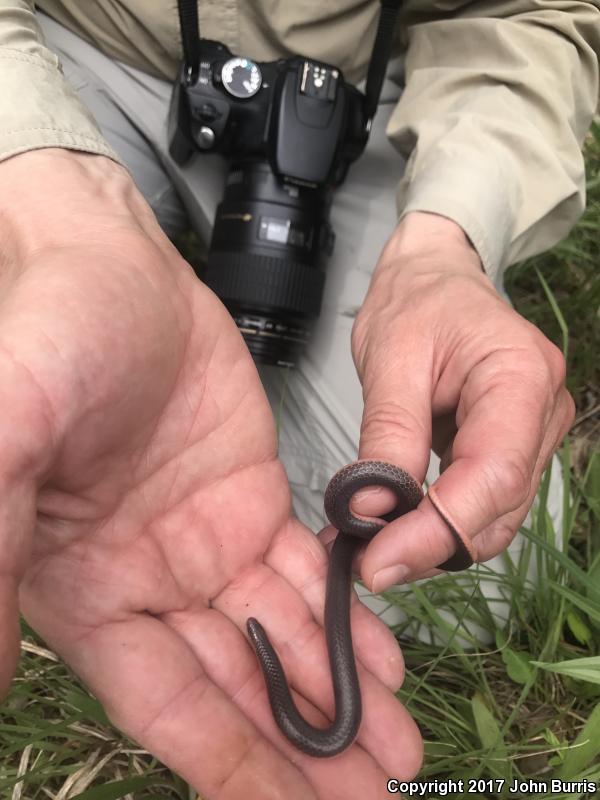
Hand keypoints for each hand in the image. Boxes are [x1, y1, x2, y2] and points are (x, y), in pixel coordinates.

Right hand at [0, 151, 421, 798]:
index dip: (231, 764)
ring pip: (280, 634)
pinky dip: (343, 614)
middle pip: (236, 685)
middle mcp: (147, 580)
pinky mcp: (248, 496)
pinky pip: (304, 569)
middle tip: (375, 793)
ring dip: (338, 689)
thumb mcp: (11, 437)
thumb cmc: (48, 336)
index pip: (167, 704)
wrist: (108, 260)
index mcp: (85, 589)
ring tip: (398, 744)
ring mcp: (202, 540)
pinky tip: (381, 657)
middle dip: (304, 744)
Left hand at [348, 212, 573, 591]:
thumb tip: (372, 511)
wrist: (435, 280)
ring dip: (434, 542)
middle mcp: (543, 412)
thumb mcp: (390, 359)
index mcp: (521, 375)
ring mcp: (534, 434)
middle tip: (365, 562)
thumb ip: (388, 435)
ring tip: (372, 546)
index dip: (440, 528)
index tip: (380, 560)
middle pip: (499, 506)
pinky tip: (397, 527)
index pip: (494, 473)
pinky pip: (483, 501)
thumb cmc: (416, 303)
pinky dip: (439, 523)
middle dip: (432, 544)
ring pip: (494, 515)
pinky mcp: (512, 448)